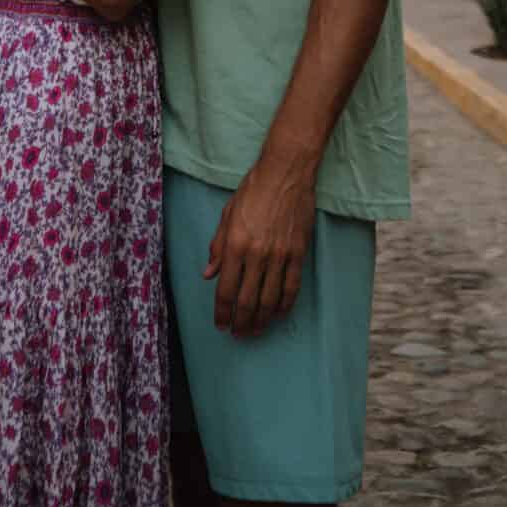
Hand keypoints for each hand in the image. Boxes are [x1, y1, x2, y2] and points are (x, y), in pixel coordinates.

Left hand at [204, 155, 316, 338]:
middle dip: (240, 323)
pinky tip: (277, 314)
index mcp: (235, 245)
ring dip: (261, 320)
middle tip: (238, 334)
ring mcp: (279, 256)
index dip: (222, 313)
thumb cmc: (253, 190)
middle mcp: (256, 254)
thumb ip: (217, 246)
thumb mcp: (227, 214)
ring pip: (269, 300)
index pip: (226, 290)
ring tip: (255, 330)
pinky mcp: (298, 253)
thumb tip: (209, 273)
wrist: (286, 173)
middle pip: (247, 301)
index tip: (220, 325)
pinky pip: (291, 288)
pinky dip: (284, 306)